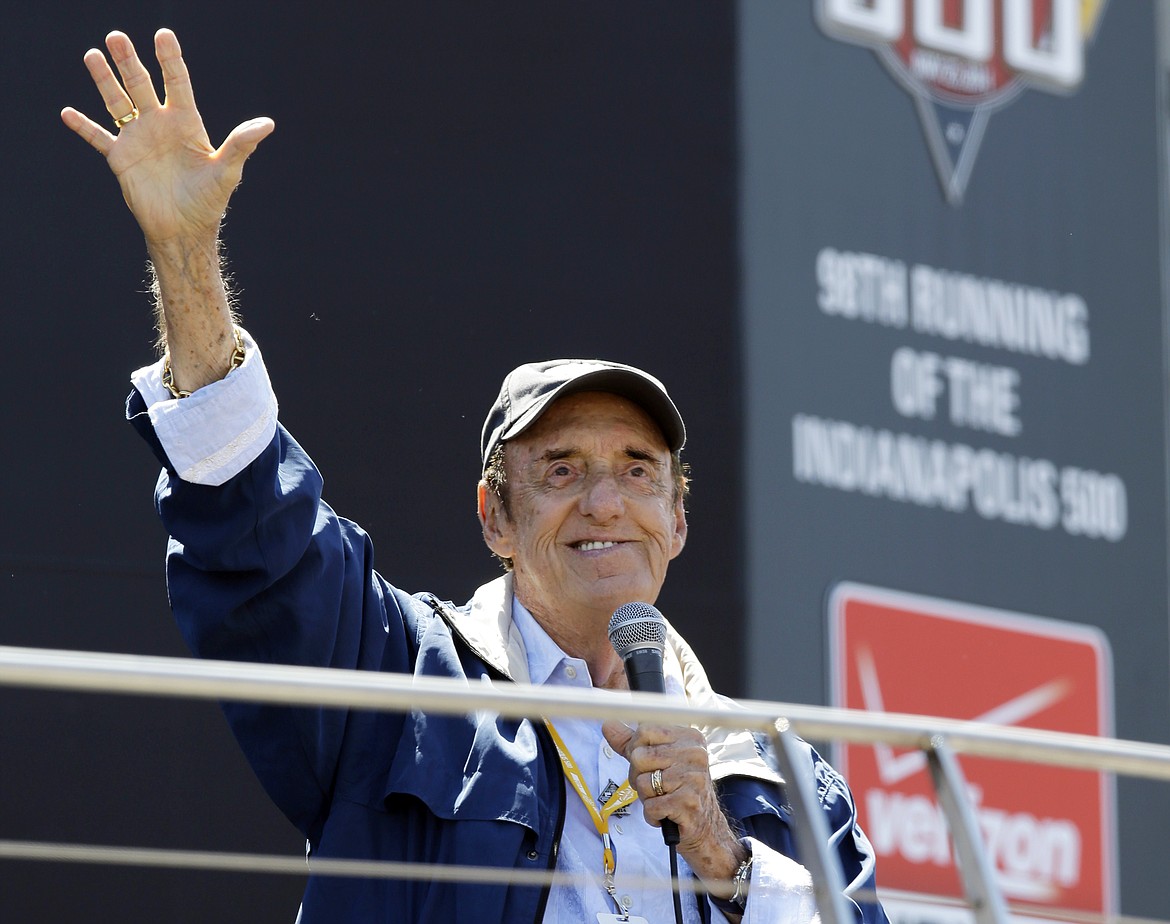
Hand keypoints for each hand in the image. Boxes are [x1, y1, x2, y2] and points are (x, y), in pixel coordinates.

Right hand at [60, 29, 273, 246]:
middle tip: (117, 36)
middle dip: (129, 61)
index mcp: (186, 122)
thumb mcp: (227, 171)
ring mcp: (138, 139)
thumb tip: (268, 124)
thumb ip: (242, 144)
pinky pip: (98, 138)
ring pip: (117, 102)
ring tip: (92, 55)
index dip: (170, 60)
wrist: (185, 229)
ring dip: (104, 80)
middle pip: (141, 85)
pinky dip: (83, 127)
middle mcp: (160, 124)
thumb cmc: (209, 200)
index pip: (177, 83)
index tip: (163, 36)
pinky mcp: (121, 159)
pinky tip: (67, 113)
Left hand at [602, 721, 746, 885]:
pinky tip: (666, 814)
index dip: (636, 749)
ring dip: (647, 798)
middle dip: (639, 776)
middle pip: (639, 756)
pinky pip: (651, 806)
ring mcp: (693, 778)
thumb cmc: (677, 789)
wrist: (705, 827)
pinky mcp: (688, 803)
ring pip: (643, 783)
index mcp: (688, 737)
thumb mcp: (656, 760)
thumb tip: (608, 724)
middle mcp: (694, 753)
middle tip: (656, 786)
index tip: (648, 764)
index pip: (644, 730)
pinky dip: (652, 815)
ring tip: (663, 799)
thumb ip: (631, 742)